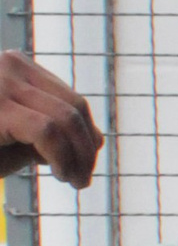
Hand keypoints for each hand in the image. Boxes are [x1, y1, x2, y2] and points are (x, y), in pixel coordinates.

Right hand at [0, 52, 101, 187]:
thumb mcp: (15, 138)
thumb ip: (49, 133)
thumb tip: (99, 139)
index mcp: (13, 66)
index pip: (68, 98)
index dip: (86, 133)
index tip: (86, 164)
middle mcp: (8, 64)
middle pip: (73, 106)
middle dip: (87, 146)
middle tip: (83, 179)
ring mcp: (1, 80)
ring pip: (65, 119)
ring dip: (79, 156)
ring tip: (75, 181)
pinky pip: (48, 133)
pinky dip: (64, 158)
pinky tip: (61, 176)